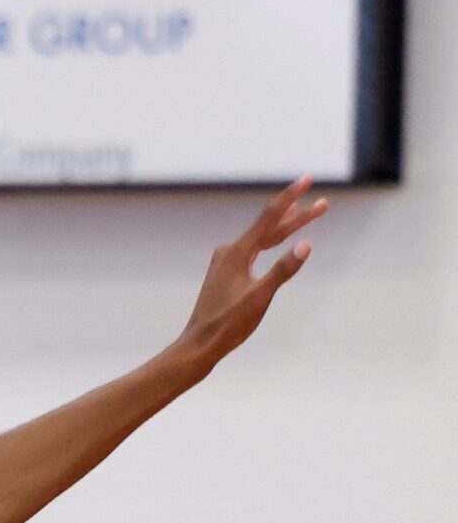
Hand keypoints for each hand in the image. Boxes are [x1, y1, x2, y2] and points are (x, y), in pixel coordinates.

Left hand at [178, 177, 325, 364]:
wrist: (200, 342)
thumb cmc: (229, 323)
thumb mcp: (260, 297)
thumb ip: (283, 270)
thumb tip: (305, 245)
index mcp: (236, 253)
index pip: (268, 218)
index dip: (290, 198)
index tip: (306, 180)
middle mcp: (230, 252)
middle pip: (269, 227)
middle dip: (297, 214)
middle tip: (323, 202)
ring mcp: (227, 262)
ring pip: (262, 239)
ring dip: (285, 228)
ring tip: (308, 213)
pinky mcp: (227, 273)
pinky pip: (255, 250)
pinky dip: (271, 242)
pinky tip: (278, 240)